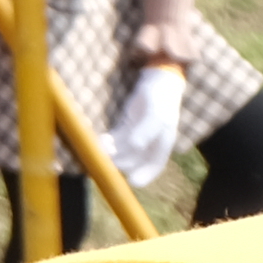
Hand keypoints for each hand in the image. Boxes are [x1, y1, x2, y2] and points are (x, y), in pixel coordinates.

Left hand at [103, 59, 186, 180]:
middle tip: (108, 158)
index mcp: (162, 145)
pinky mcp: (124, 130)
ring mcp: (135, 139)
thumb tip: (137, 146)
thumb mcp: (157, 113)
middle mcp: (149, 146)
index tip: (132, 181)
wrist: (157, 81)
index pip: (154, 166)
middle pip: (133, 161)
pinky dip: (106, 143)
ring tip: (101, 147)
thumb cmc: (161, 99)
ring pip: (120, 153)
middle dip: (119, 161)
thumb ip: (147, 130)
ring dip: (110, 153)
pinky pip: (114, 141)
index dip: (144, 176)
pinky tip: (100, 139)